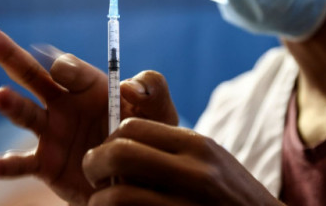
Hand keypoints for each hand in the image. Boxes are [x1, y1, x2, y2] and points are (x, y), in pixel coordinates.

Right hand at [0, 25, 177, 204]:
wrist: (142, 177)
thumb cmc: (151, 135)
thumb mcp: (160, 110)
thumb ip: (153, 88)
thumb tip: (131, 84)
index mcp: (89, 85)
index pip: (69, 68)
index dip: (65, 66)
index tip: (62, 72)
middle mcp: (64, 104)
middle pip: (32, 74)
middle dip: (8, 53)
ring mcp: (52, 133)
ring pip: (25, 115)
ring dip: (11, 105)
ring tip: (0, 97)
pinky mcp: (47, 164)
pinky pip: (18, 164)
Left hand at [82, 118, 281, 205]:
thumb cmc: (231, 197)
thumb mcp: (212, 161)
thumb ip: (173, 148)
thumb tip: (120, 139)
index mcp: (198, 146)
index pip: (133, 128)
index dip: (111, 139)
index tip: (107, 153)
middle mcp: (195, 174)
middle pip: (120, 154)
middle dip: (94, 164)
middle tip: (94, 177)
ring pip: (117, 196)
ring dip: (100, 201)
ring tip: (102, 203)